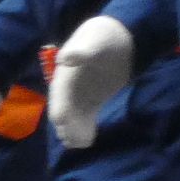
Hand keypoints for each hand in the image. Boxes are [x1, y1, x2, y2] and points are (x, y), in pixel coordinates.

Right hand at [49, 16, 136, 150]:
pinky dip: (86, 128)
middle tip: (73, 140)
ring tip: (80, 144)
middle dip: (67, 124)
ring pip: (74, 115)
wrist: (120, 36)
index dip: (60, 108)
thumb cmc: (105, 36)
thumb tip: (64, 59)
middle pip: (64, 108)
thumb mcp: (93, 40)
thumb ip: (80, 51)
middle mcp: (70, 85)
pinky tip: (88, 141)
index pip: (59, 94)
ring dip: (75, 129)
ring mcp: (82, 93)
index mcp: (65, 72)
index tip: (62, 122)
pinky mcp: (94, 99)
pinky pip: (87, 116)